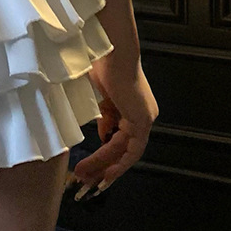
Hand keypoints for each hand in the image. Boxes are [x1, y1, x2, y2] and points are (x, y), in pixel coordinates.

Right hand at [67, 54, 158, 199]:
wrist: (113, 50)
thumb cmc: (101, 63)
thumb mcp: (98, 94)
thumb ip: (103, 115)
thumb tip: (103, 133)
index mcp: (131, 106)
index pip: (120, 137)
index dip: (106, 154)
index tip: (92, 166)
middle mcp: (142, 114)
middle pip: (122, 148)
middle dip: (102, 165)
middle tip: (87, 179)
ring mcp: (144, 118)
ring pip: (124, 150)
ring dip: (105, 166)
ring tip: (86, 177)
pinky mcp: (142, 120)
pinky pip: (131, 149)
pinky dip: (117, 161)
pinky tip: (103, 171)